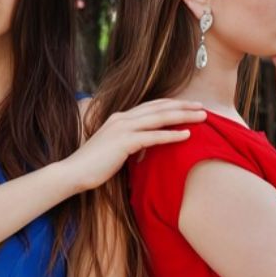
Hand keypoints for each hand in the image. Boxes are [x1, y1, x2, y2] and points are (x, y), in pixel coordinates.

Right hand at [62, 98, 206, 191]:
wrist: (73, 172)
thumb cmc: (92, 165)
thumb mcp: (112, 149)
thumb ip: (128, 143)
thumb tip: (142, 147)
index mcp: (119, 118)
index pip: (150, 106)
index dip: (170, 104)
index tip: (188, 105)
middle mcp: (122, 118)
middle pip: (158, 108)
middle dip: (182, 106)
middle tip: (202, 106)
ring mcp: (123, 128)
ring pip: (159, 118)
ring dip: (183, 116)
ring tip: (202, 117)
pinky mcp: (124, 142)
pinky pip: (153, 137)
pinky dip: (171, 135)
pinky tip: (187, 135)